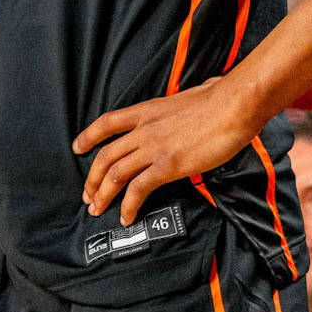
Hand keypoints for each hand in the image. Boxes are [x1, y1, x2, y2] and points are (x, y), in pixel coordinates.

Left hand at [75, 78, 253, 224]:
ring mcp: (153, 148)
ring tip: (98, 210)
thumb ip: (184, 102)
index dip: (88, 136)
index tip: (77, 148)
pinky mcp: (167, 166)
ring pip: (115, 174)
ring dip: (103, 195)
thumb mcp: (189, 95)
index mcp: (147, 110)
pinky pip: (138, 189)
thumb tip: (199, 94)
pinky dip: (128, 206)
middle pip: (105, 156)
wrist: (233, 105)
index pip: (107, 123)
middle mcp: (144, 130)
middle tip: (88, 196)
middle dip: (92, 179)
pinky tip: (127, 217)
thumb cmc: (219, 98)